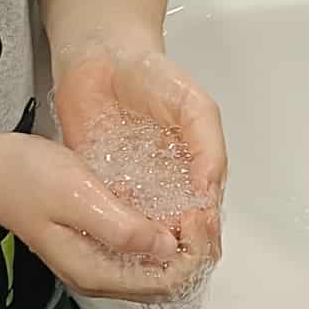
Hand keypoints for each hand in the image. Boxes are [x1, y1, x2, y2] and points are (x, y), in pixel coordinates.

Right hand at [0, 131, 191, 300]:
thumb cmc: (24, 178)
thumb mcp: (79, 196)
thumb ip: (122, 228)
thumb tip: (166, 247)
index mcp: (96, 272)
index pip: (166, 282)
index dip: (191, 252)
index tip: (193, 213)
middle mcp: (99, 275)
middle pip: (166, 280)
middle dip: (192, 249)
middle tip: (198, 208)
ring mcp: (97, 261)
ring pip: (157, 266)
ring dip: (180, 240)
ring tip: (188, 205)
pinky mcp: (96, 242)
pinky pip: (141, 248)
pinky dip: (162, 231)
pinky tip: (165, 203)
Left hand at [52, 45, 226, 267]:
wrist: (99, 59)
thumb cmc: (149, 75)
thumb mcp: (194, 104)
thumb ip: (209, 145)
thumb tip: (209, 190)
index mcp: (195, 170)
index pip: (206, 215)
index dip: (205, 231)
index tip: (197, 232)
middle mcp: (166, 186)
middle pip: (177, 233)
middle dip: (178, 248)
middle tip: (171, 246)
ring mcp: (133, 189)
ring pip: (144, 234)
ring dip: (145, 248)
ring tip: (145, 250)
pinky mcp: (100, 187)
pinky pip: (108, 219)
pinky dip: (112, 234)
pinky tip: (115, 242)